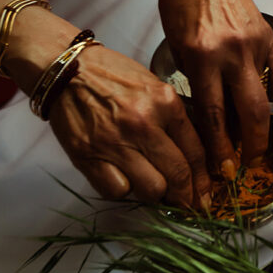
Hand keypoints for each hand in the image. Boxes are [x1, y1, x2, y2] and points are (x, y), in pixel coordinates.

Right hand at [46, 44, 212, 206]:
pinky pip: (116, 191)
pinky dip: (123, 191)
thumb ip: (175, 119)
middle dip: (187, 196)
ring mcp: (115, 142)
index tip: (205, 194)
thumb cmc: (113, 76)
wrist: (67, 70)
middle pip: (178, 176)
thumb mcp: (155, 87)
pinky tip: (124, 179)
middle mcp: (143, 124)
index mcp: (165, 103)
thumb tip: (194, 157)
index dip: (204, 180)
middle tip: (187, 203)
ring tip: (153, 186)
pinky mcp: (88, 156)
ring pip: (151, 190)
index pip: (195, 152)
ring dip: (155, 194)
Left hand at [159, 0, 272, 179]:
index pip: (212, 115)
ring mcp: (253, 46)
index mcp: (201, 56)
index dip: (218, 148)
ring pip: (266, 99)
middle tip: (244, 166)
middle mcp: (230, 54)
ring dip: (262, 127)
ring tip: (256, 143)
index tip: (221, 169)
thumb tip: (206, 116)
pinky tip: (266, 99)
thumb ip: (192, 78)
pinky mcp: (268, 37)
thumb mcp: (174, 43)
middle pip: (248, 115)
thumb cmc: (181, 0)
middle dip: (249, 148)